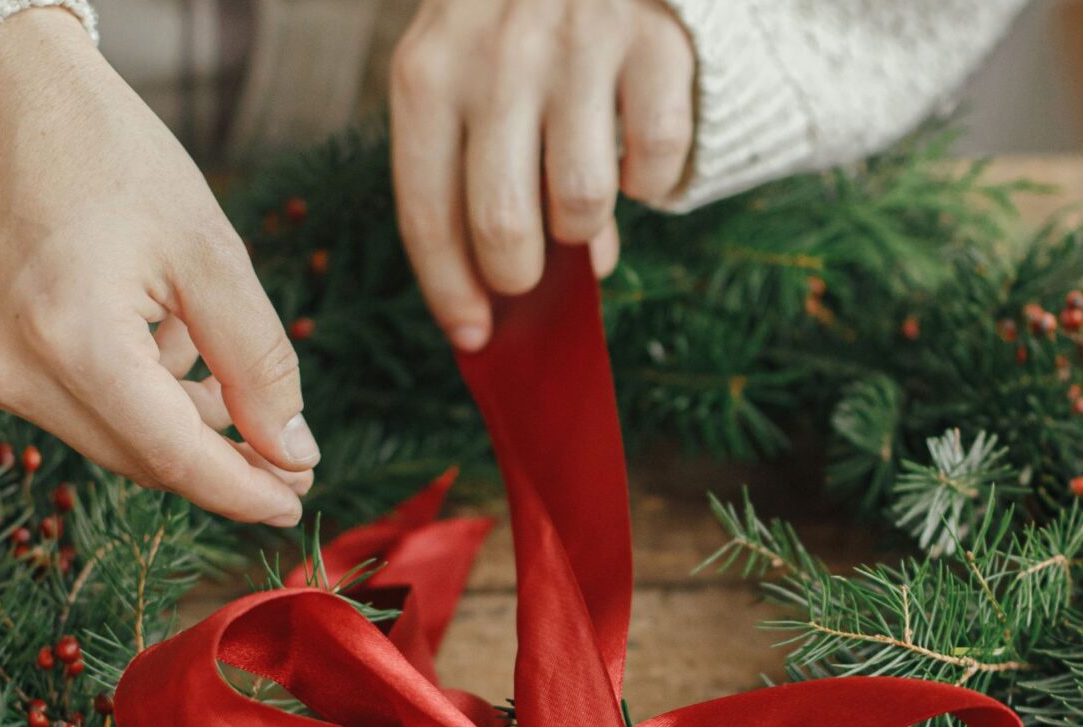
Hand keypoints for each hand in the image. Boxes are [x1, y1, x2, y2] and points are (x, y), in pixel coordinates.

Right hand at [0, 9, 312, 525]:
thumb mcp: (205, 247)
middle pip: (139, 457)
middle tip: (286, 447)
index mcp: (70, 338)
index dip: (243, 488)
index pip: (174, 456)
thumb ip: (255, 359)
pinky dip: (123, 393)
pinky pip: (66, 407)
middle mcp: (10, 370)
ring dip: (172, 422)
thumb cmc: (103, 148)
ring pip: (105, 437)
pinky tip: (156, 342)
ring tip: (217, 369)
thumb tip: (293, 451)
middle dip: (217, 459)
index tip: (300, 498)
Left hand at [389, 0, 695, 349]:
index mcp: (427, 74)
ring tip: (581, 197)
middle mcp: (495, 58)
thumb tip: (519, 293)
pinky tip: (635, 153)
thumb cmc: (517, 33)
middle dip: (520, 274)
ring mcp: (577, 46)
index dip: (452, 292)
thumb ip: (479, 177)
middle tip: (533, 270)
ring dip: (586, 227)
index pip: (427, 215)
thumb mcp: (469, 82)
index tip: (475, 337)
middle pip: (502, 227)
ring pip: (581, 204)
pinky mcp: (655, 42)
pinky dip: (652, 181)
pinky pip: (656, 164)